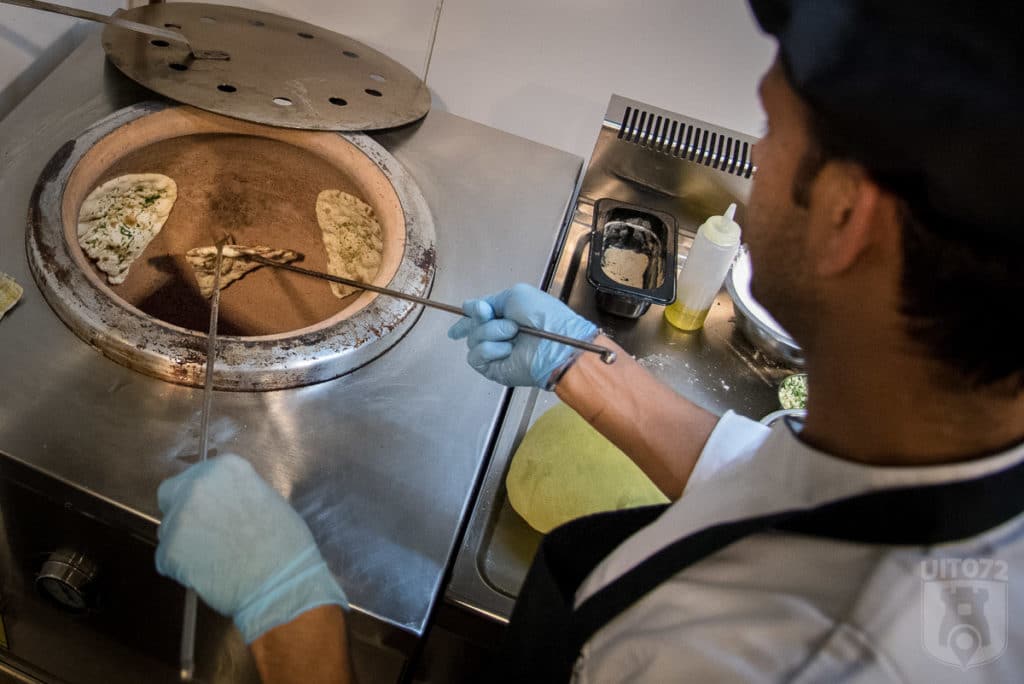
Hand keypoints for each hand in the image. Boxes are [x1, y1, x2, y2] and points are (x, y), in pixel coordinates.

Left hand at [156, 454, 347, 643]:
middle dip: (183, 510)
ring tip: (214, 558)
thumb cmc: (285, 543)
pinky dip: (182, 568)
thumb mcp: (265, 499)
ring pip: (169, 529)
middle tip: (204, 531)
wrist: (280, 583)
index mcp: (224, 468)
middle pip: (171, 494)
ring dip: (184, 541)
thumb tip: (221, 500)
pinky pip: (168, 559)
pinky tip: (208, 574)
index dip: (205, 495)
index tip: (215, 510)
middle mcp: (196, 486)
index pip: (197, 474)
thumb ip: (235, 492)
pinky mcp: (167, 552)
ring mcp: (179, 519)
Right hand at [447, 283, 596, 388]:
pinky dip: (491, 349)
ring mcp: (494, 353)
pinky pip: (475, 356)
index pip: (478, 316)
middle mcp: (499, 335)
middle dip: (482, 319)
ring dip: (493, 332)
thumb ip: (491, 300)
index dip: (469, 315)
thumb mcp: (516, 295)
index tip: (466, 311)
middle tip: (498, 317)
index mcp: (505, 317)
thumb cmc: (543, 317)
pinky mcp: (491, 368)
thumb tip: (468, 307)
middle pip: (471, 326)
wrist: (554, 344)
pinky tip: (508, 350)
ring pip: (473, 339)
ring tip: (514, 333)